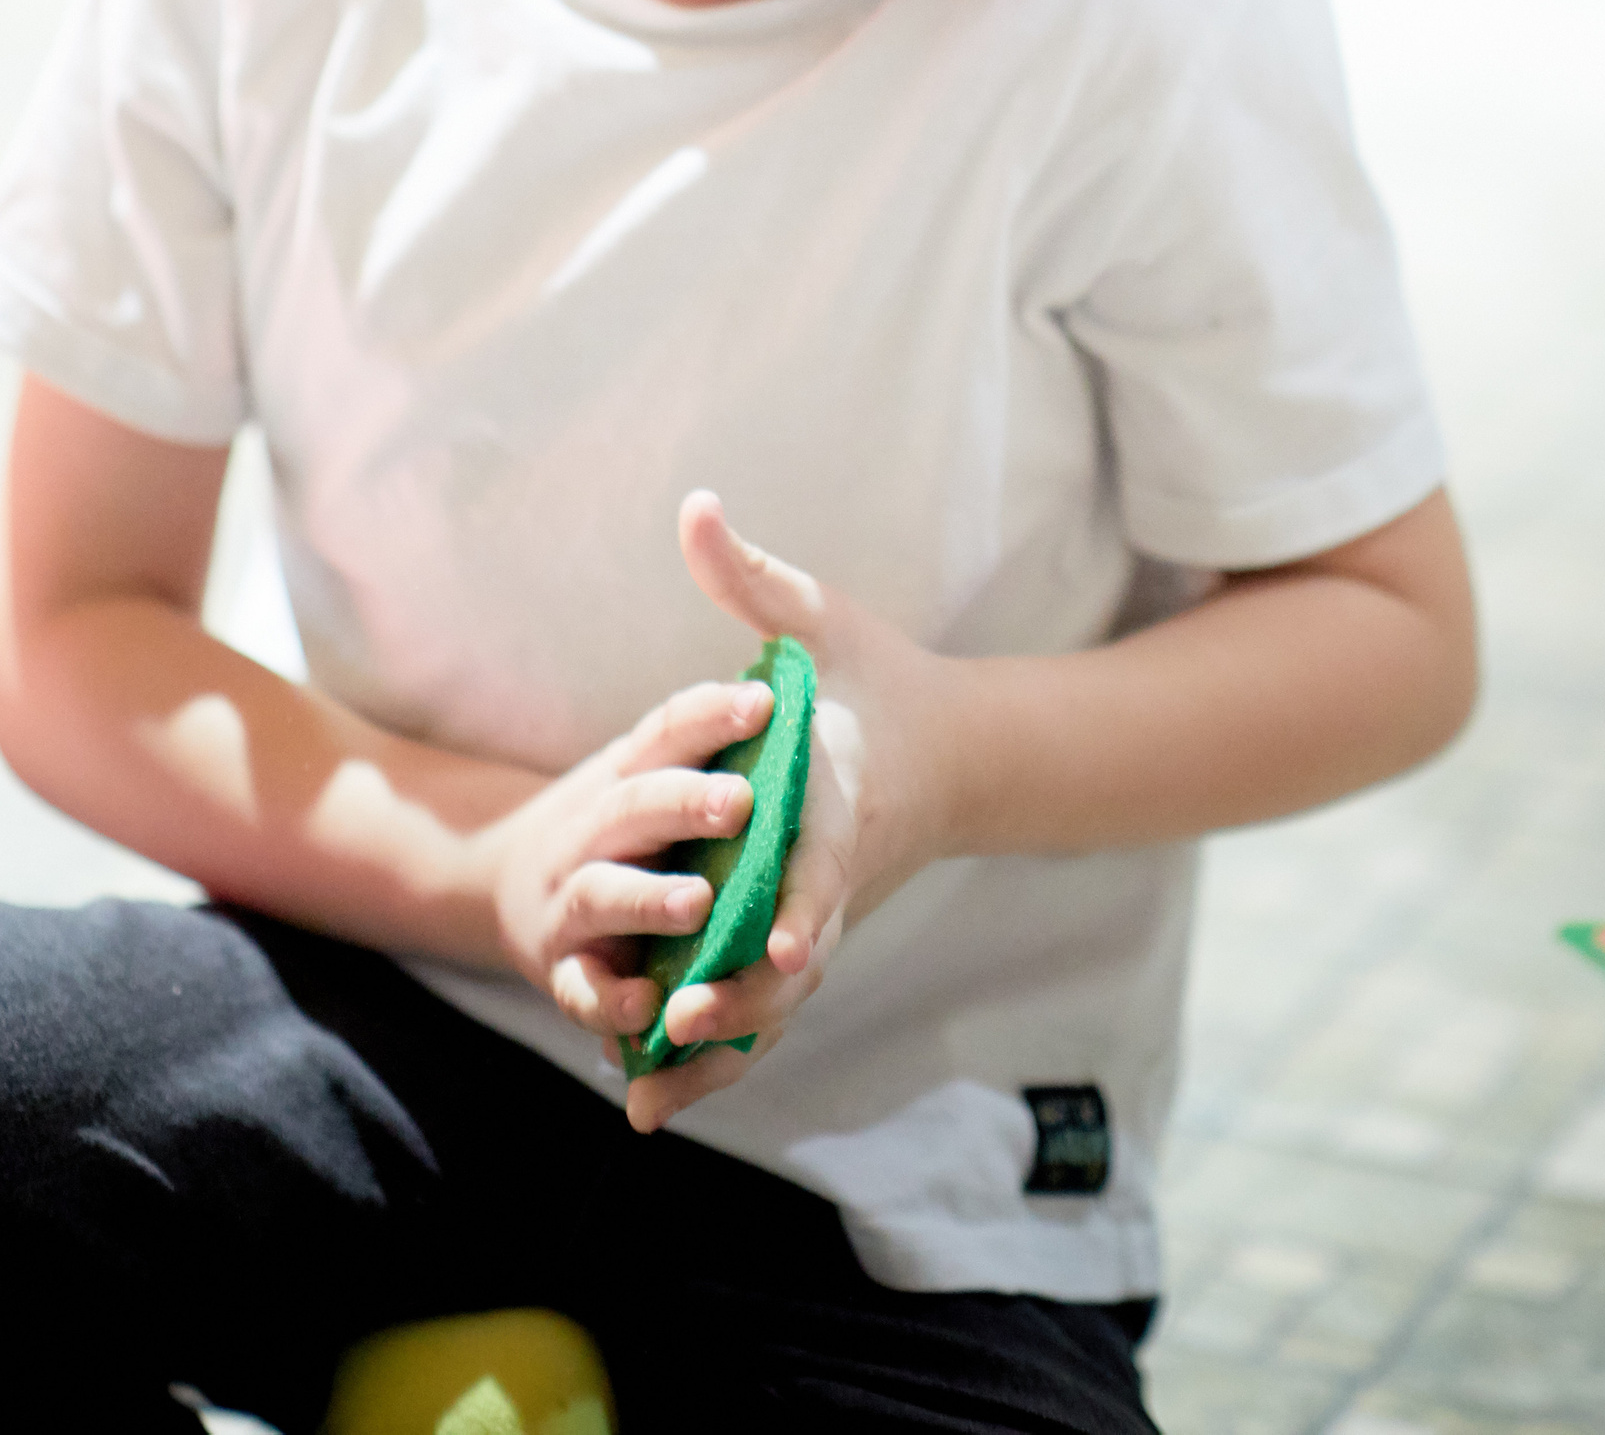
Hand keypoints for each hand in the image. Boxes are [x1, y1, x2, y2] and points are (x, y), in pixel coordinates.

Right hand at [482, 675, 773, 1043]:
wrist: (507, 889)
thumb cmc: (615, 830)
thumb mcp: (643, 777)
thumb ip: (696, 744)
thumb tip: (773, 690)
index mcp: (622, 778)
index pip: (664, 734)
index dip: (711, 715)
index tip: (765, 701)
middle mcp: (589, 834)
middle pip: (633, 808)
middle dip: (685, 803)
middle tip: (741, 800)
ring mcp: (569, 904)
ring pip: (603, 894)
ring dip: (649, 900)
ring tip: (698, 902)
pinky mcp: (564, 972)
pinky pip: (582, 990)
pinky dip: (611, 1002)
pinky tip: (649, 1005)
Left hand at [620, 491, 954, 1133]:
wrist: (955, 749)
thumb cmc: (879, 675)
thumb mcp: (821, 619)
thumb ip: (751, 575)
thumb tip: (696, 505)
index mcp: (842, 797)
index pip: (825, 857)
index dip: (801, 900)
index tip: (769, 938)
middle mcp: (836, 870)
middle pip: (799, 949)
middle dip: (745, 993)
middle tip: (683, 1022)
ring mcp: (826, 912)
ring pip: (780, 998)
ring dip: (723, 1048)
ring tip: (649, 1094)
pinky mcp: (811, 937)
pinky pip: (766, 1007)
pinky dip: (722, 1055)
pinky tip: (654, 1099)